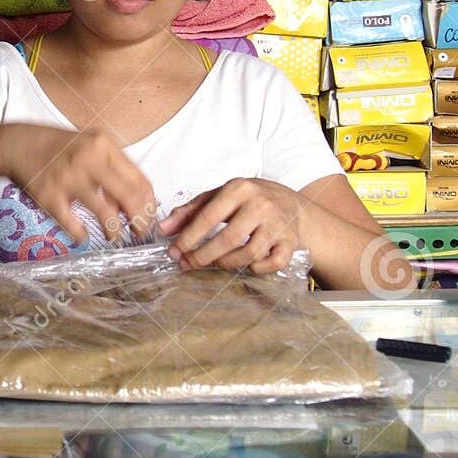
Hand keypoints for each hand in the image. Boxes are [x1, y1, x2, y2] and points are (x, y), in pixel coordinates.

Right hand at [0, 124, 156, 245]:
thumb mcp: (91, 146)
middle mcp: (89, 160)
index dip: (149, 204)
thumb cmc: (60, 147)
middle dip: (140, 220)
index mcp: (104, 145)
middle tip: (139, 232)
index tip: (148, 217)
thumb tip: (134, 201)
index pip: (140, 180)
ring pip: (105, 213)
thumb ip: (112, 168)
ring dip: (114, 231)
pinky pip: (73, 224)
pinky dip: (81, 236)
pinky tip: (83, 237)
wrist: (18, 144)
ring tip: (113, 236)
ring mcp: (68, 178)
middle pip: (129, 197)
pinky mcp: (49, 196)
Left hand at [159, 178, 304, 273]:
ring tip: (213, 263)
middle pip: (227, 239)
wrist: (294, 205)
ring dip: (226, 264)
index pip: (208, 217)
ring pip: (248, 254)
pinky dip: (257, 268)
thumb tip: (163, 229)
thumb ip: (190, 211)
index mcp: (239, 189)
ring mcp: (278, 225)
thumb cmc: (250, 200)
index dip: (188, 237)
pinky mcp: (290, 242)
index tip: (174, 251)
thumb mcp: (220, 196)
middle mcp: (261, 205)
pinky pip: (273, 263)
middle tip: (187, 264)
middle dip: (203, 256)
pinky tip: (246, 265)